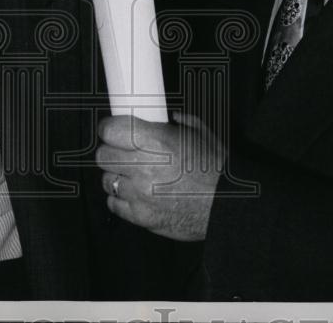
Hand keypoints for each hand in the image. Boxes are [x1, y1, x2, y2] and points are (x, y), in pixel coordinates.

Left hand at [96, 113, 220, 241]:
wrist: (229, 206)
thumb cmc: (217, 171)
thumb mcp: (201, 133)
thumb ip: (180, 121)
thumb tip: (169, 117)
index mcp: (155, 141)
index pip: (109, 130)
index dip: (108, 128)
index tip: (111, 128)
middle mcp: (143, 167)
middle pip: (102, 155)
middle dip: (111, 150)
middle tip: (122, 150)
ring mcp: (139, 194)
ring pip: (106, 180)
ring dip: (116, 175)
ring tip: (132, 173)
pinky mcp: (141, 217)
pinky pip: (114, 204)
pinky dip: (121, 199)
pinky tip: (135, 193)